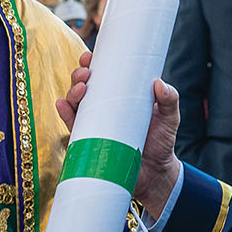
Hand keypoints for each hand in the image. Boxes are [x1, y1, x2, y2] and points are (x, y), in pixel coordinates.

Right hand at [57, 52, 181, 219]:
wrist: (155, 175)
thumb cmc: (162, 142)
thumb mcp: (170, 118)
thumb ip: (170, 100)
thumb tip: (158, 83)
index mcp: (120, 96)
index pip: (102, 75)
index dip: (93, 63)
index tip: (91, 57)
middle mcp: (104, 107)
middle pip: (84, 86)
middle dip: (80, 75)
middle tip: (87, 75)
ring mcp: (95, 124)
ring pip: (75, 103)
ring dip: (72, 92)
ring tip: (80, 89)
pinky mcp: (89, 141)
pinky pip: (72, 125)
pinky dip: (64, 113)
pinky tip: (61, 104)